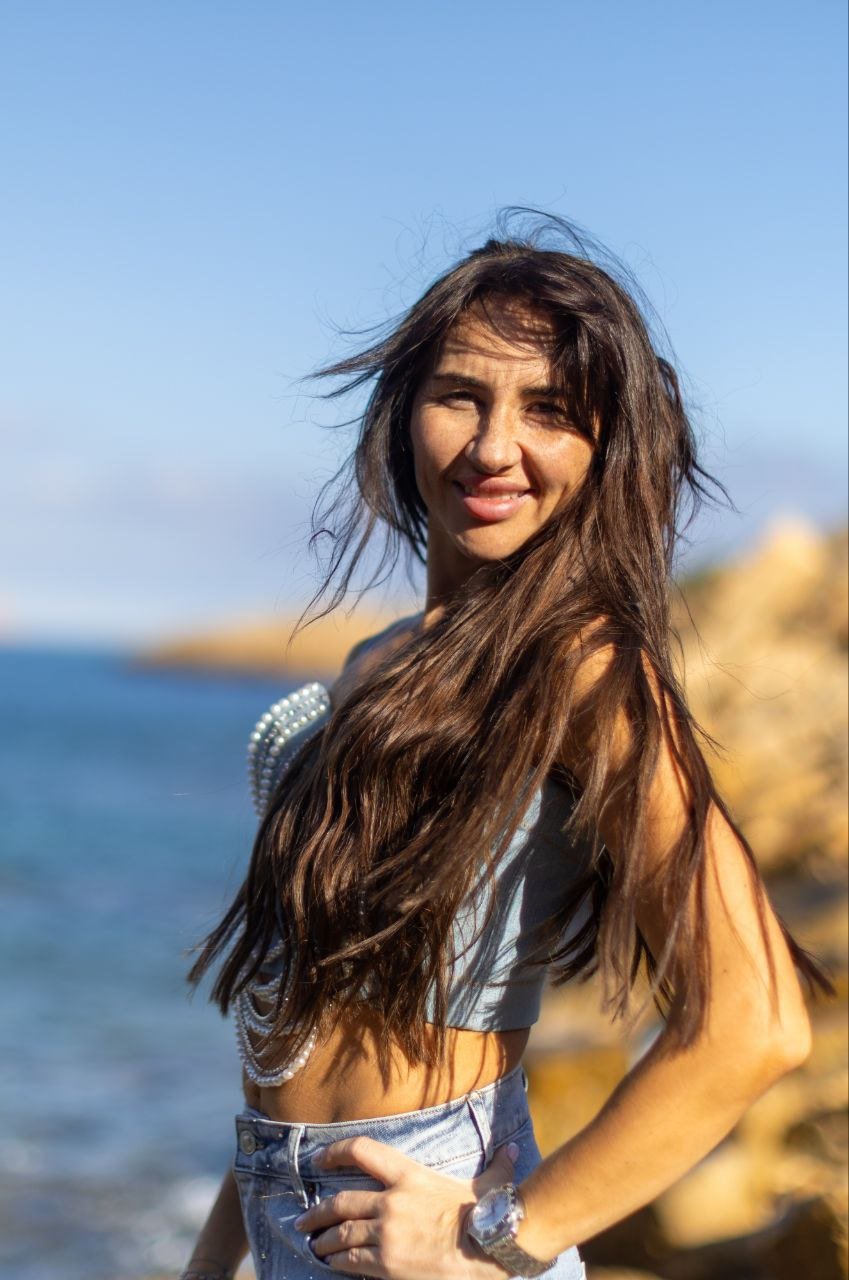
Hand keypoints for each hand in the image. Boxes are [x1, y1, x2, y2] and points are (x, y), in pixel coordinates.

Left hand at [293, 1135, 519, 1278]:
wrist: (488, 1249)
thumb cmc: (487, 1216)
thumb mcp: (487, 1185)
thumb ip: (496, 1166)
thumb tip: (513, 1152)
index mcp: (409, 1174)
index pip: (362, 1151)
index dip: (335, 1152)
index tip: (320, 1159)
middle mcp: (391, 1200)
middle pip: (340, 1201)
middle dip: (317, 1212)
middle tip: (304, 1219)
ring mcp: (386, 1233)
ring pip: (340, 1234)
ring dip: (323, 1240)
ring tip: (314, 1245)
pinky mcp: (386, 1263)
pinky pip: (350, 1261)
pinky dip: (336, 1262)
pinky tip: (330, 1264)